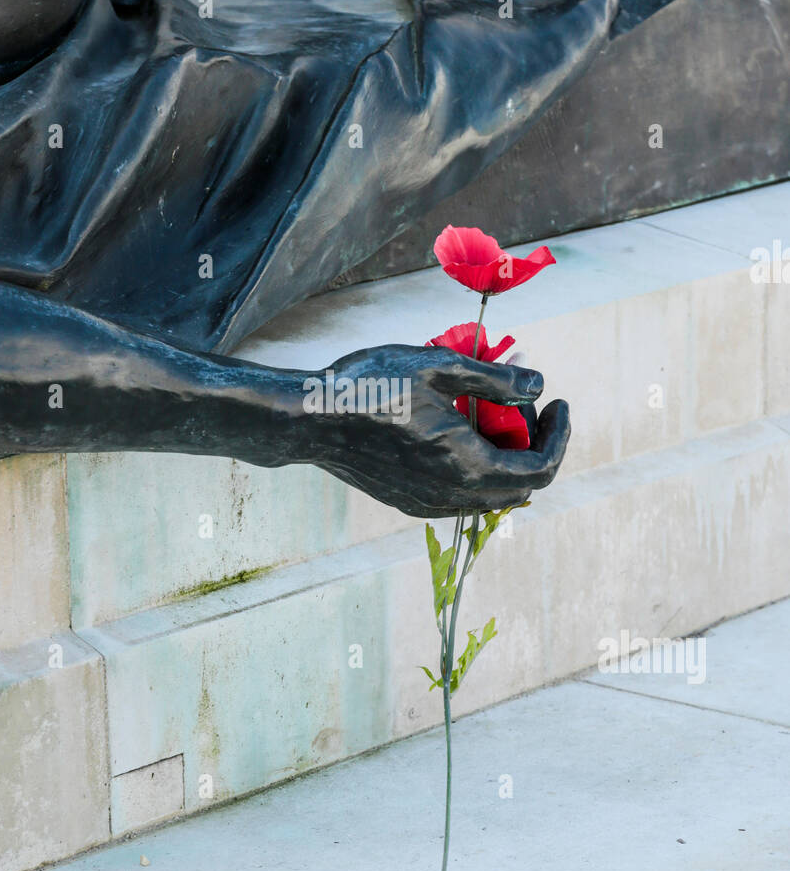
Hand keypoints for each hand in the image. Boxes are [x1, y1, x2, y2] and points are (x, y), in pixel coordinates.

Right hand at [307, 344, 569, 516]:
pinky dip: (477, 468)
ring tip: (492, 413)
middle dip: (535, 444)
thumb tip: (537, 384)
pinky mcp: (409, 503)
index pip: (541, 468)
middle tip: (525, 403)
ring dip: (506, 457)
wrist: (312, 419)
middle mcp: (454, 495)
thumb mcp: (439, 366)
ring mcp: (430, 504)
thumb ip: (496, 379)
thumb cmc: (372, 385)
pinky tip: (459, 431)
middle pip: (521, 486)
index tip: (557, 402)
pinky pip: (462, 495)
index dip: (559, 436)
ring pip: (492, 494)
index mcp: (469, 464)